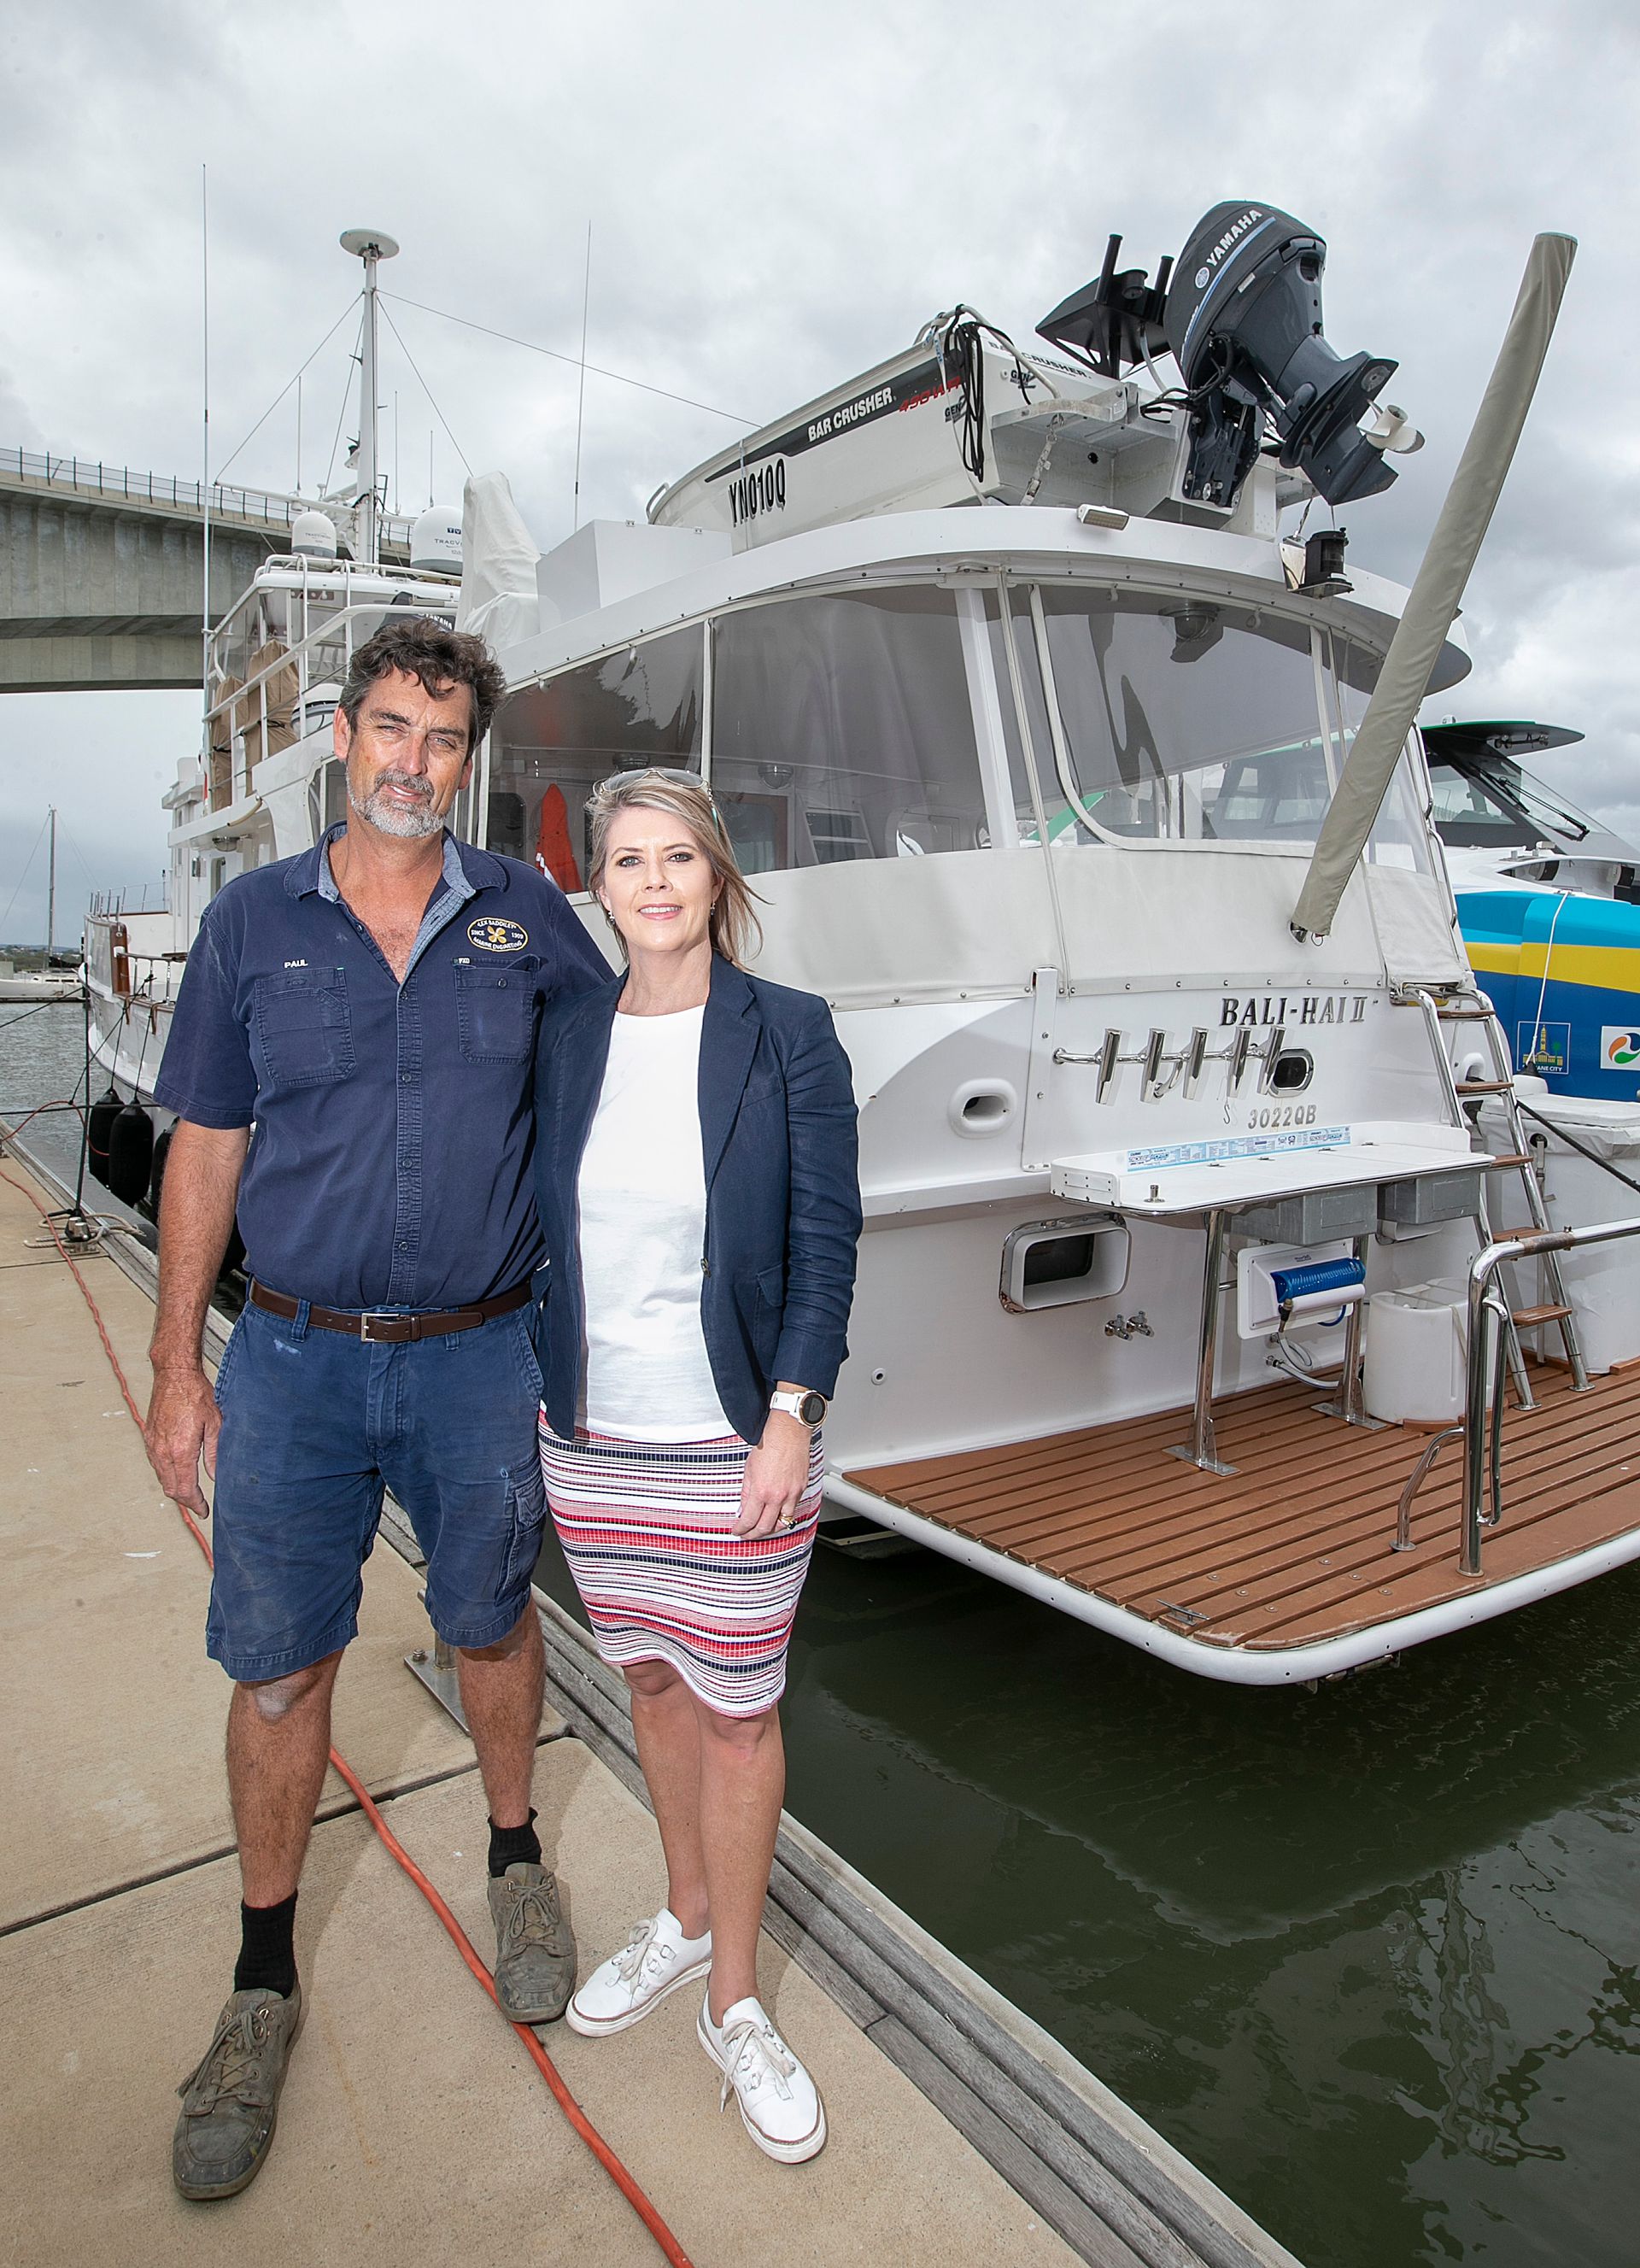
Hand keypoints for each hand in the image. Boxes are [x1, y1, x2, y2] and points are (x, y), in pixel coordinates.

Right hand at [144, 1364, 221, 1519]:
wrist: (174, 1375)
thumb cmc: (196, 1394)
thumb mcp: (215, 1424)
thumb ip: (215, 1453)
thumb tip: (216, 1476)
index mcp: (180, 1450)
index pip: (185, 1489)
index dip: (195, 1504)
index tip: (203, 1511)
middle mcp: (163, 1451)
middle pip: (171, 1488)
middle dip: (185, 1501)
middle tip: (198, 1505)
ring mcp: (153, 1444)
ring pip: (162, 1478)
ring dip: (175, 1488)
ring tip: (190, 1492)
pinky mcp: (149, 1437)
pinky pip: (156, 1464)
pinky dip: (167, 1474)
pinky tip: (178, 1472)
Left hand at [734, 1410, 811, 1537]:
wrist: (788, 1431)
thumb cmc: (770, 1443)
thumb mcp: (749, 1470)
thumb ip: (746, 1492)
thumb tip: (744, 1508)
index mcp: (761, 1491)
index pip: (749, 1520)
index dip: (742, 1529)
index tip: (738, 1530)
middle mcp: (778, 1496)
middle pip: (766, 1527)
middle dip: (754, 1534)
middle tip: (747, 1534)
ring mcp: (792, 1493)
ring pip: (783, 1523)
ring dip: (771, 1529)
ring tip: (763, 1529)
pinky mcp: (801, 1488)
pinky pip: (793, 1509)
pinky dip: (784, 1515)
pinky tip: (777, 1514)